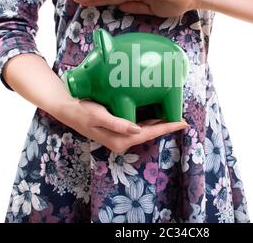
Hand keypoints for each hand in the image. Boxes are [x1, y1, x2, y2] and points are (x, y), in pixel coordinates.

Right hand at [57, 99, 188, 152]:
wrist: (69, 110)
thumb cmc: (83, 111)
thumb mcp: (99, 116)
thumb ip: (118, 124)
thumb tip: (138, 130)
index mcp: (120, 140)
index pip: (149, 133)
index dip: (167, 127)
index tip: (182, 122)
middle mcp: (122, 141)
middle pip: (150, 133)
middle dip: (166, 127)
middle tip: (183, 119)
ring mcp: (120, 137)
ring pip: (146, 130)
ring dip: (160, 124)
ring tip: (174, 117)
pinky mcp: (118, 131)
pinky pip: (139, 127)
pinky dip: (150, 122)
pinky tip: (156, 116)